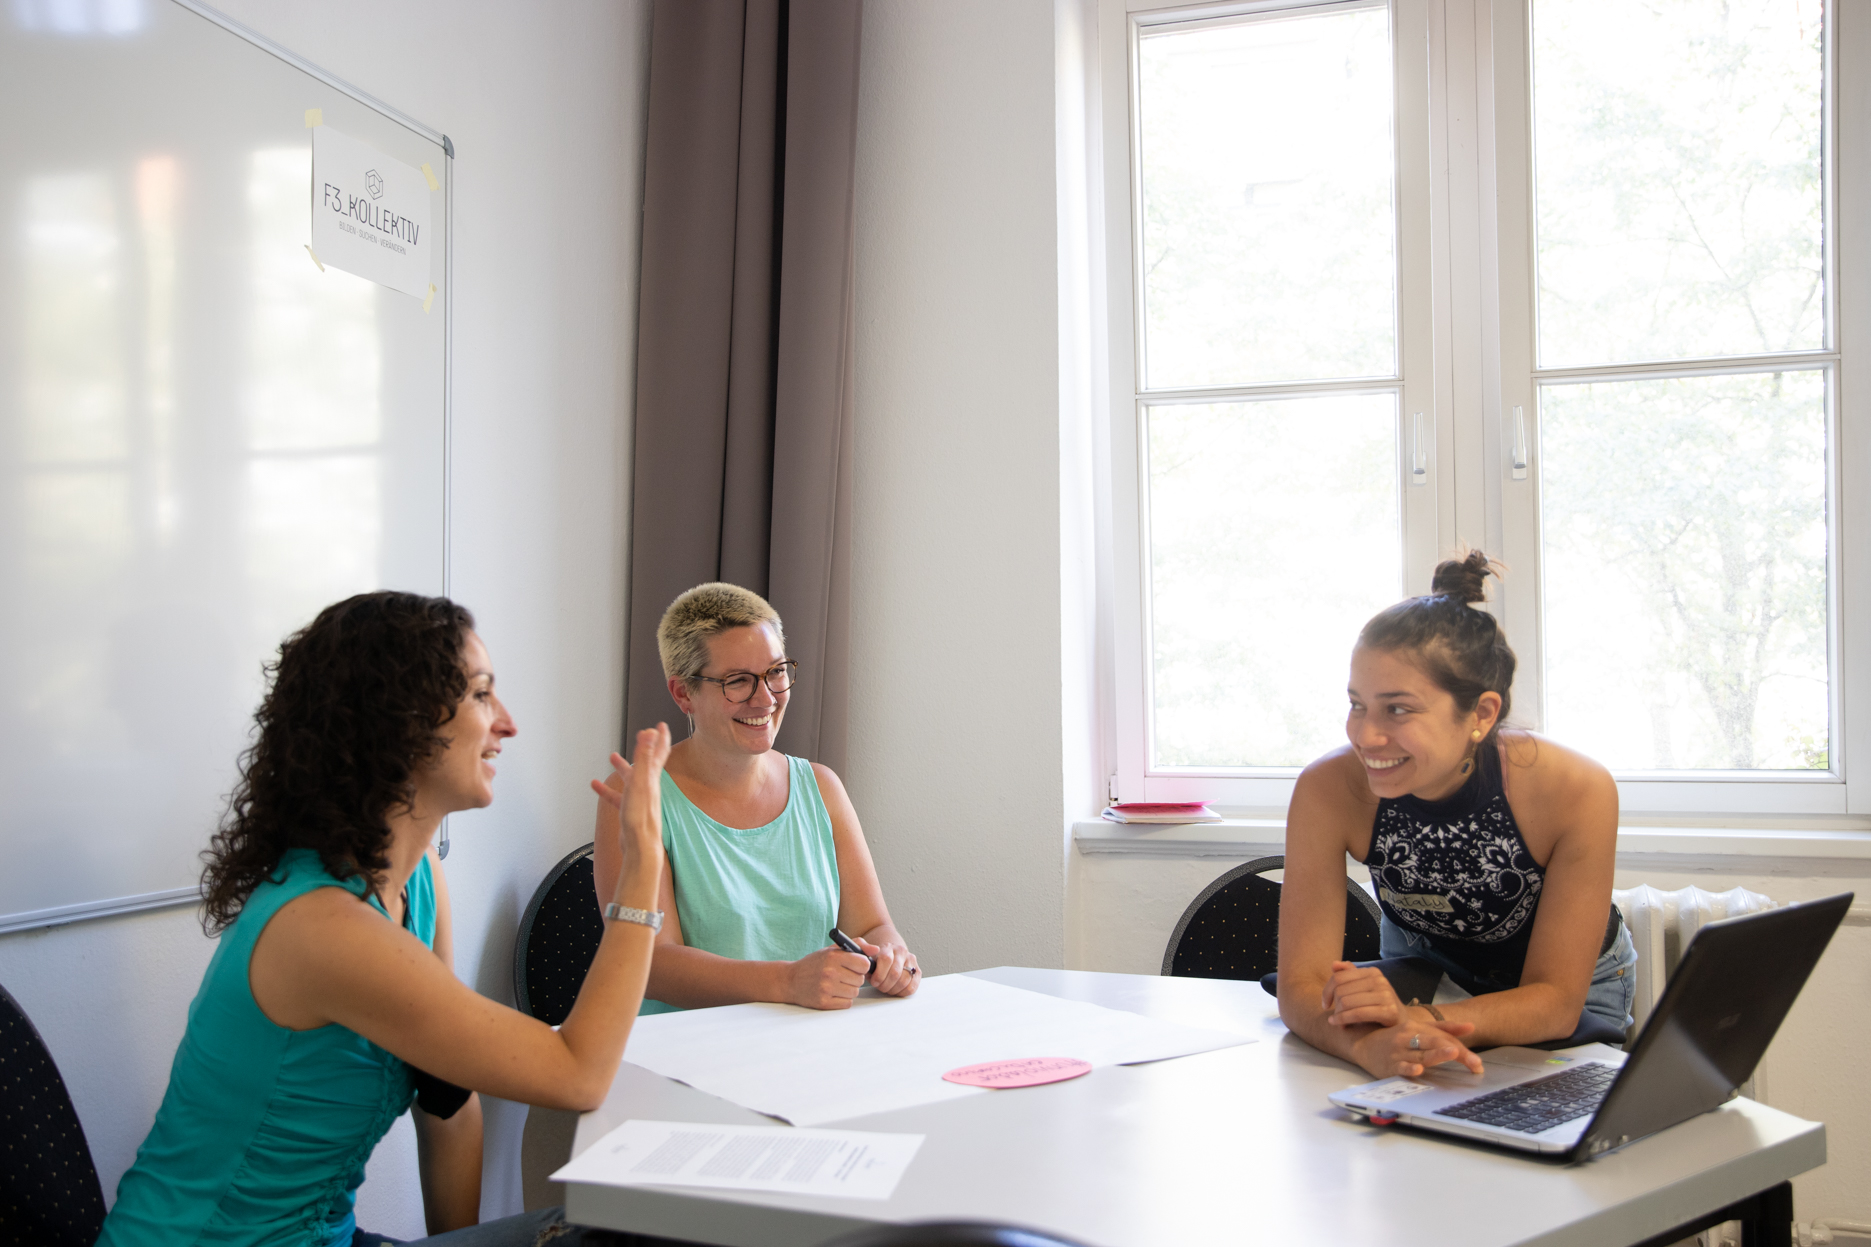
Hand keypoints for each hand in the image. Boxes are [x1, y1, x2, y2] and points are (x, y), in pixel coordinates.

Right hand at [589, 725, 671, 873]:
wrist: (639, 847)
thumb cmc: (641, 818)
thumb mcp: (640, 782)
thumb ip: (645, 757)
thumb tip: (650, 733)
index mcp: (652, 779)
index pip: (659, 753)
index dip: (661, 737)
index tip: (661, 725)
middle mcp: (648, 787)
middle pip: (646, 763)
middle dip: (644, 748)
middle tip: (642, 735)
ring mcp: (639, 800)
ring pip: (630, 779)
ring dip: (623, 767)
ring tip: (612, 757)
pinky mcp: (629, 812)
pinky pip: (617, 797)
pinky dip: (608, 790)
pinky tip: (597, 787)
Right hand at [783, 946, 870, 1009]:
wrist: (791, 980)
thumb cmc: (814, 963)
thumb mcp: (832, 950)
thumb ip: (856, 945)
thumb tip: (876, 949)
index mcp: (833, 957)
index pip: (863, 963)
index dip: (862, 966)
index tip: (855, 966)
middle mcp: (830, 972)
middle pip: (860, 980)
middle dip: (855, 978)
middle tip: (843, 976)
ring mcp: (826, 989)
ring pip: (855, 993)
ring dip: (849, 990)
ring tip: (837, 984)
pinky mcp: (823, 1003)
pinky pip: (847, 1003)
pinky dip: (843, 1000)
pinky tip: (833, 993)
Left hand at [858, 937, 918, 996]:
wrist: (889, 954)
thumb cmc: (875, 958)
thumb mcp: (864, 952)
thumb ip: (862, 947)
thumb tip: (874, 950)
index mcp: (888, 947)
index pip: (886, 960)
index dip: (879, 974)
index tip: (873, 981)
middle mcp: (902, 952)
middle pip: (895, 973)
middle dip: (884, 985)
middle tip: (879, 986)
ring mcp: (911, 961)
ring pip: (904, 981)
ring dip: (892, 989)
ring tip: (886, 988)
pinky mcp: (917, 972)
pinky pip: (912, 987)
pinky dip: (902, 992)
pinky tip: (895, 989)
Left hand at [1322, 961, 1405, 1028]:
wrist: (1402, 1023)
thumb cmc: (1379, 1005)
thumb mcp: (1365, 988)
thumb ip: (1349, 975)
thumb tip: (1334, 964)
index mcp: (1372, 972)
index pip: (1338, 977)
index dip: (1327, 991)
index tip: (1325, 1004)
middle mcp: (1379, 980)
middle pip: (1341, 991)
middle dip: (1334, 1006)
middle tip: (1333, 1017)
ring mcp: (1386, 995)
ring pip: (1347, 1002)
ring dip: (1338, 1015)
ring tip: (1337, 1022)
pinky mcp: (1389, 1011)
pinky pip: (1358, 1014)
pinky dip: (1344, 1020)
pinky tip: (1340, 1026)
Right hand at [1351, 1017, 1484, 1079]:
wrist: (1363, 1042)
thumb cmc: (1396, 1037)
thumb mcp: (1419, 1028)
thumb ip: (1445, 1029)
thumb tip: (1471, 1026)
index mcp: (1418, 1028)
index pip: (1443, 1038)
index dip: (1462, 1049)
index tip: (1477, 1063)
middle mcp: (1409, 1038)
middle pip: (1435, 1044)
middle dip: (1454, 1052)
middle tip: (1473, 1061)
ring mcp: (1399, 1052)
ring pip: (1420, 1054)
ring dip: (1436, 1055)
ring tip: (1451, 1054)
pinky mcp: (1390, 1066)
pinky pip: (1401, 1067)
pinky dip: (1409, 1068)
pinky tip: (1418, 1069)